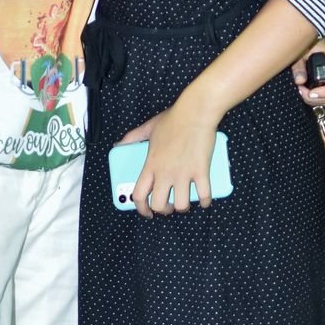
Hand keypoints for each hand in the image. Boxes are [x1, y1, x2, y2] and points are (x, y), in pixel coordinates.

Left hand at [117, 101, 217, 218]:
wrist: (195, 112)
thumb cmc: (173, 119)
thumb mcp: (147, 128)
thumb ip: (132, 138)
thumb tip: (119, 144)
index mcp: (150, 165)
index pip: (138, 195)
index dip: (141, 208)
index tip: (146, 212)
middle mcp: (165, 173)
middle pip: (159, 205)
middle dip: (163, 210)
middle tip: (167, 206)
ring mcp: (183, 173)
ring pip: (181, 205)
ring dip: (183, 207)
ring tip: (184, 202)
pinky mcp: (201, 171)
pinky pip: (204, 195)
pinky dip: (205, 201)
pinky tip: (204, 200)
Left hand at [291, 39, 324, 107]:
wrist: (305, 34)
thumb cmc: (305, 41)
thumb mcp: (300, 51)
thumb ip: (299, 66)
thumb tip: (300, 81)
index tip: (311, 93)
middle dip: (317, 99)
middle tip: (302, 92)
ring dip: (314, 100)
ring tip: (300, 91)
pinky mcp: (321, 83)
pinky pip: (322, 97)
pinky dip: (313, 99)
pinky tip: (302, 92)